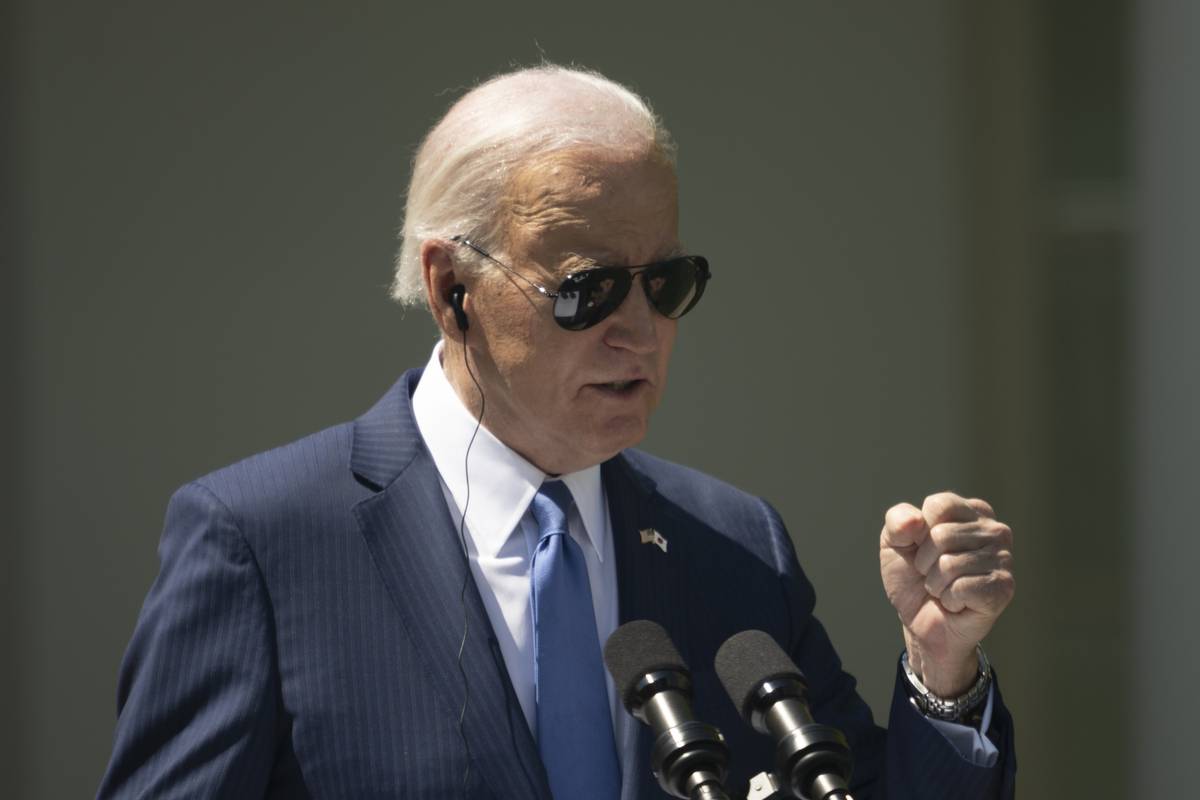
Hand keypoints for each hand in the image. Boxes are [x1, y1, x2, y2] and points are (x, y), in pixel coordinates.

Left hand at [880, 492, 1014, 696]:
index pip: (939, 505)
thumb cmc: (912, 578)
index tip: (922, 548)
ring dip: (936, 583)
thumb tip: (915, 521)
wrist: (920, 622)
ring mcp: (1003, 559)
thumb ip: (897, 522)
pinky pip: (961, 587)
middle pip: (942, 535)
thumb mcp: (894, 543)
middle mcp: (994, 531)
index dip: (918, 532)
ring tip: (945, 589)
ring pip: (949, 564)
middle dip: (925, 562)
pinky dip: (949, 599)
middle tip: (933, 574)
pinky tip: (957, 603)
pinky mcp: (1003, 587)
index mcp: (971, 512)